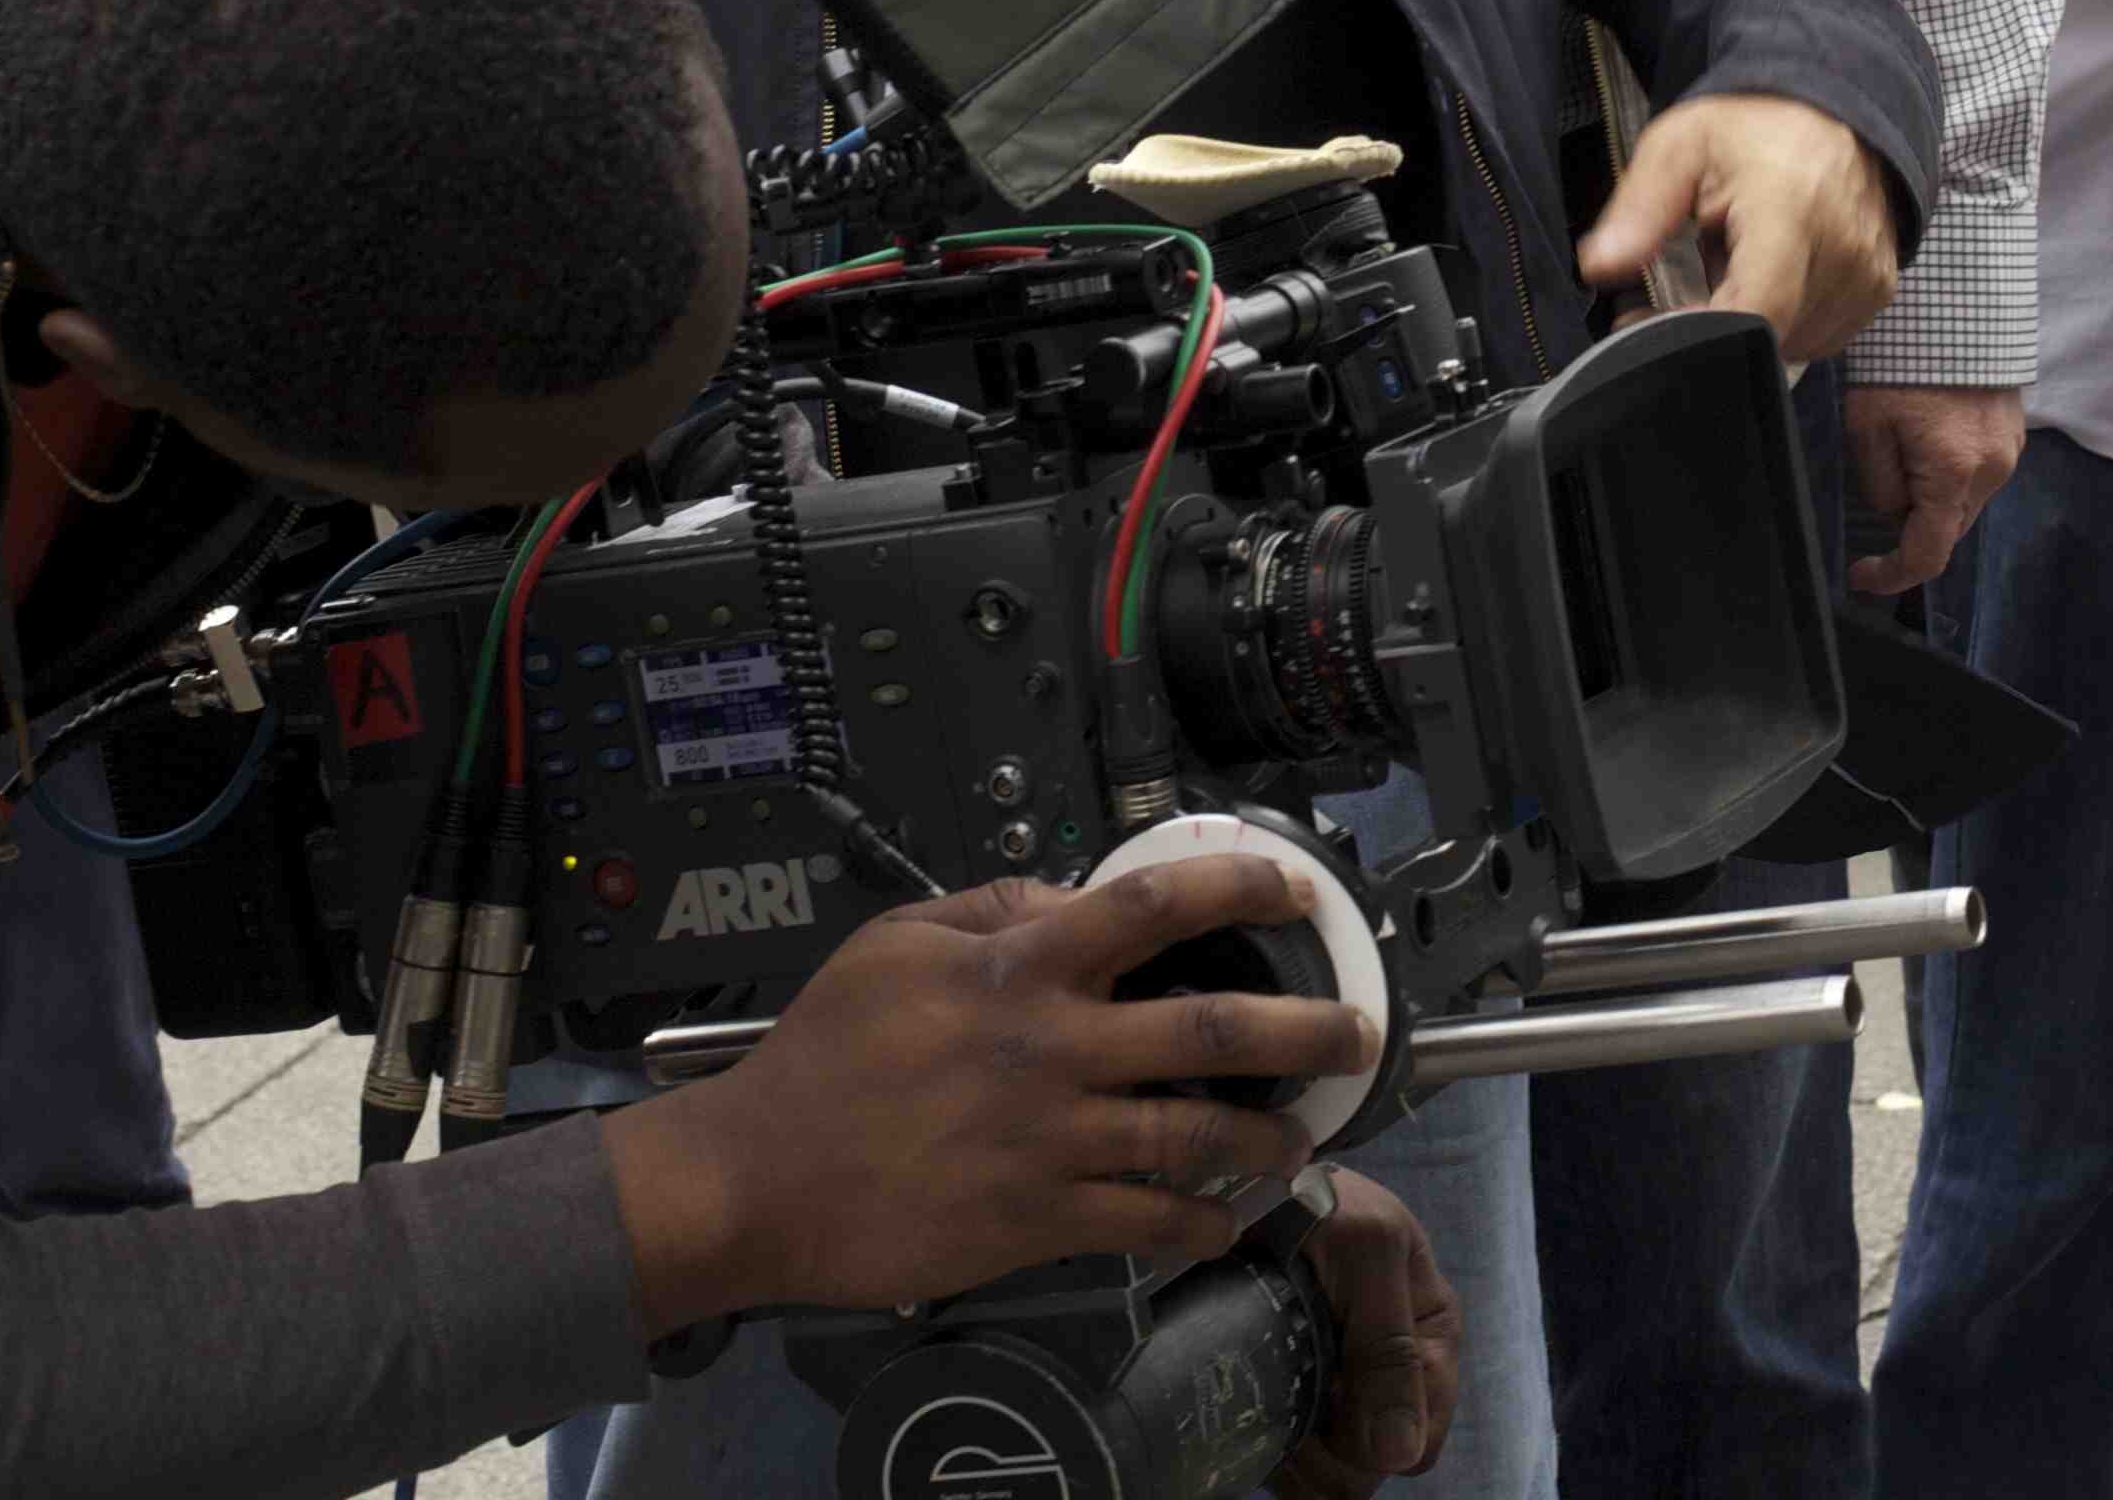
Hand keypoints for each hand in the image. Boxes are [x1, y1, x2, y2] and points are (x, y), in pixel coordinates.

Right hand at [593, 854, 1375, 1333]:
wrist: (757, 1179)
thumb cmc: (819, 1061)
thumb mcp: (894, 943)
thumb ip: (992, 910)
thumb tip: (1068, 896)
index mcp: (1019, 972)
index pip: (1154, 908)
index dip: (1238, 888)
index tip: (1290, 890)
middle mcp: (1051, 1052)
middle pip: (1211, 1029)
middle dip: (1304, 1029)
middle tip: (1354, 1031)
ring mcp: (1050, 1143)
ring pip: (1197, 1136)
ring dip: (1268, 1135)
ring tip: (1302, 1132)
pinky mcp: (1037, 1221)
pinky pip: (1147, 1223)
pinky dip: (1201, 1221)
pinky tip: (1226, 1217)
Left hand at [1272, 1174, 1461, 1494]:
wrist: (1262, 1180)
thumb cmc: (1324, 1200)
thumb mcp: (1368, 1251)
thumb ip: (1390, 1348)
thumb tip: (1399, 1453)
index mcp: (1432, 1342)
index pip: (1417, 1443)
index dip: (1367, 1437)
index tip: (1321, 1392)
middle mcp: (1398, 1378)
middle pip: (1370, 1469)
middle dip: (1325, 1449)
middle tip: (1285, 1390)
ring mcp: (1349, 1393)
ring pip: (1331, 1477)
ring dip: (1294, 1451)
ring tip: (1267, 1391)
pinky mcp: (1304, 1399)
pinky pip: (1295, 1464)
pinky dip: (1271, 1446)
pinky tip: (1254, 1399)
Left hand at [1580, 92, 1900, 367]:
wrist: (1836, 107)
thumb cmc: (1756, 128)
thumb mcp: (1680, 147)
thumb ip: (1639, 208)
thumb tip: (1599, 267)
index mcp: (1790, 210)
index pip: (1754, 312)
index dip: (1696, 334)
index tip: (1652, 322)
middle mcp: (1841, 249)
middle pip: (1764, 336)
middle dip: (1713, 321)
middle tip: (1689, 272)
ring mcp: (1867, 275)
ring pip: (1791, 344)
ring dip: (1752, 321)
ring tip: (1738, 262)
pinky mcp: (1879, 291)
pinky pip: (1821, 337)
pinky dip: (1788, 319)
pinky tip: (1773, 272)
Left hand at [1845, 382, 2025, 594]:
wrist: (1952, 307)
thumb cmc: (1901, 362)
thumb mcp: (1867, 426)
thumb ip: (1879, 485)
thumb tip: (1895, 511)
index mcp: (1953, 474)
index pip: (1927, 554)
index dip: (1891, 576)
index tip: (1860, 574)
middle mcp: (1993, 471)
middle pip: (1948, 528)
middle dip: (1911, 524)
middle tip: (1880, 480)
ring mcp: (2011, 451)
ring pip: (1963, 502)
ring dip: (1933, 495)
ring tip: (1905, 445)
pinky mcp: (2016, 432)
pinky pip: (1980, 473)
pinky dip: (1952, 472)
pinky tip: (1931, 435)